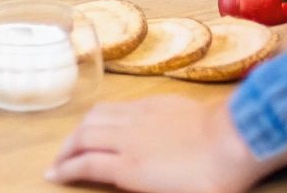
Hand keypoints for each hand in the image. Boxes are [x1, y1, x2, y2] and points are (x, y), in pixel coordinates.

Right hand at [48, 96, 264, 191]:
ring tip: (75, 140)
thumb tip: (128, 181)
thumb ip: (145, 190)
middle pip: (83, 137)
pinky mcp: (154, 103)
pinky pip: (117, 106)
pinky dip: (102, 115)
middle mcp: (127, 138)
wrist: (235, 139)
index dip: (64, 170)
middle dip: (65, 149)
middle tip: (58, 160)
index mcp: (130, 167)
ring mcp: (140, 117)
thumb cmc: (212, 179)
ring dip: (79, 129)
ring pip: (96, 116)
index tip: (51, 175)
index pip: (85, 164)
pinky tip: (105, 121)